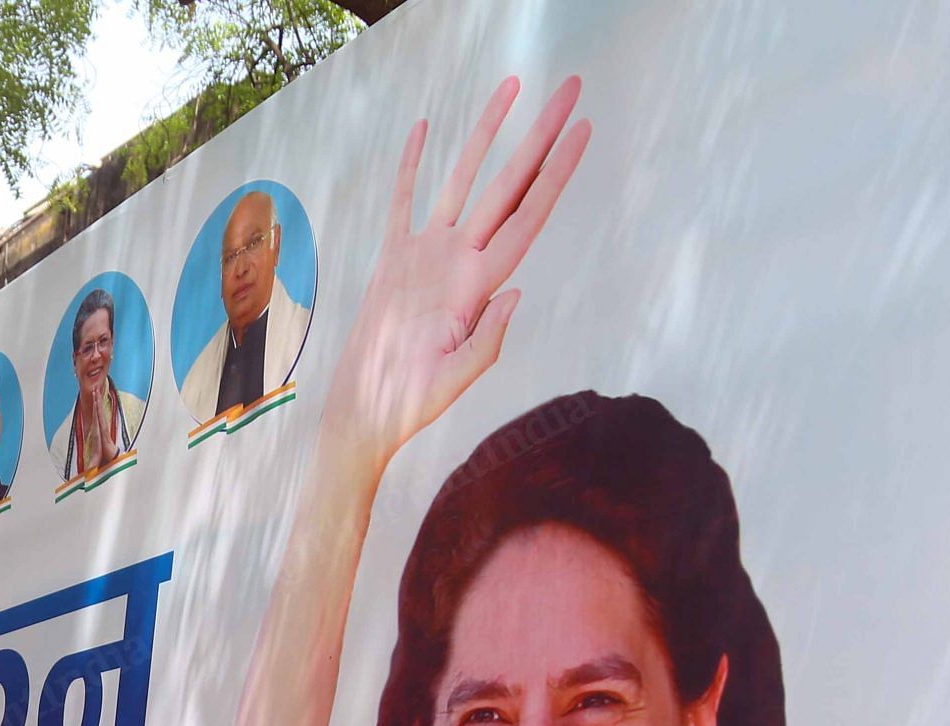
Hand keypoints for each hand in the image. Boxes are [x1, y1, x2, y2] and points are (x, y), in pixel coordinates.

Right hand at [319, 76, 589, 477]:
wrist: (366, 413)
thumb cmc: (410, 405)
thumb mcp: (453, 381)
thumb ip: (486, 342)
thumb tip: (514, 294)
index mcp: (480, 285)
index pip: (529, 216)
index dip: (556, 172)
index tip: (583, 130)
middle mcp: (461, 260)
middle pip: (509, 183)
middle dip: (539, 135)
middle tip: (570, 88)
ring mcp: (426, 256)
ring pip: (463, 180)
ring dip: (486, 134)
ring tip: (512, 87)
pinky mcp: (392, 261)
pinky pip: (404, 202)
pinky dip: (412, 165)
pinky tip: (425, 129)